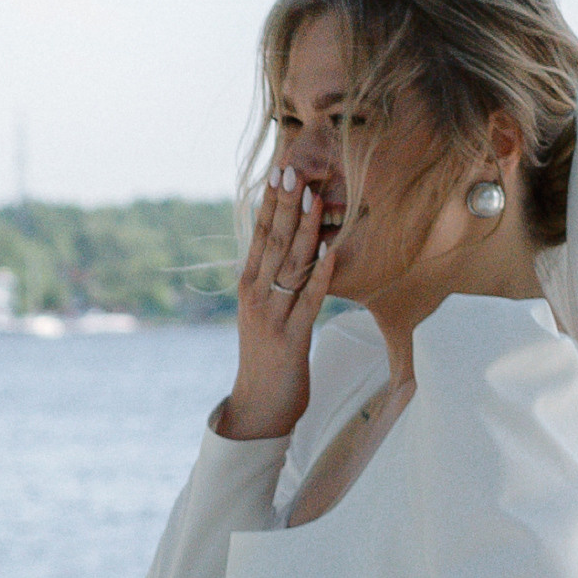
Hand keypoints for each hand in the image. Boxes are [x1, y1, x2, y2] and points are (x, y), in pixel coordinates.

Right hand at [219, 167, 334, 441]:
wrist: (258, 405)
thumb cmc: (265, 357)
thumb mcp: (262, 313)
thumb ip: (271, 282)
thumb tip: (285, 249)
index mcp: (248, 287)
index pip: (259, 237)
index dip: (270, 204)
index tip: (279, 174)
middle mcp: (256, 296)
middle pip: (273, 243)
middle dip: (284, 207)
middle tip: (293, 172)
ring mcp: (273, 316)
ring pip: (290, 265)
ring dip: (303, 231)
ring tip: (313, 199)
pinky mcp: (292, 337)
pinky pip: (310, 299)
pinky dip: (320, 273)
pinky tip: (330, 249)